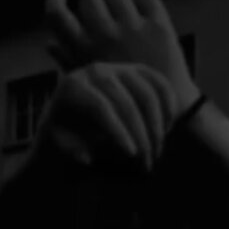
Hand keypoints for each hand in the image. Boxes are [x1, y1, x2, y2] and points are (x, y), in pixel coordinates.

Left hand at [36, 62, 177, 171]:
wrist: (70, 104)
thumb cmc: (65, 128)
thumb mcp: (60, 140)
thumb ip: (71, 150)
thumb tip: (87, 159)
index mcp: (74, 86)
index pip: (101, 107)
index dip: (119, 131)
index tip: (132, 155)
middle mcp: (97, 71)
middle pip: (127, 102)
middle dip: (141, 134)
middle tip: (147, 161)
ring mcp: (119, 67)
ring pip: (148, 93)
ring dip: (157, 124)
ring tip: (157, 150)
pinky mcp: (136, 69)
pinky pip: (159, 83)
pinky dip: (168, 105)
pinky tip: (168, 129)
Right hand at [45, 0, 198, 115]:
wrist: (171, 121)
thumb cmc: (124, 109)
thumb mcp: (89, 91)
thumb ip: (69, 63)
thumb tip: (50, 44)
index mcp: (83, 52)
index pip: (57, 14)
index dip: (55, 3)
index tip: (62, 0)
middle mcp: (105, 38)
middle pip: (89, 0)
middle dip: (95, 8)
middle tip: (103, 19)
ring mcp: (132, 31)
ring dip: (120, 7)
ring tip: (126, 22)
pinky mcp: (158, 28)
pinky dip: (145, 5)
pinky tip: (145, 20)